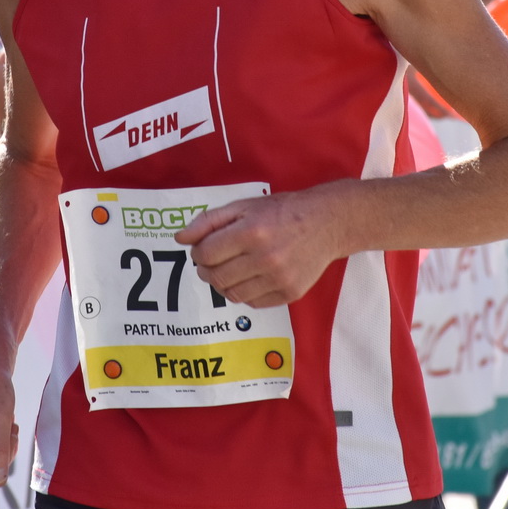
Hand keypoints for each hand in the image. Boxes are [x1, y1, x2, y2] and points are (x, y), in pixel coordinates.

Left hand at [176, 190, 341, 308]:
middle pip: (216, 277)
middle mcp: (266, 258)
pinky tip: (250, 277)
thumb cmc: (282, 211)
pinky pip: (253, 302)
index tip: (203, 248)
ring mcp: (279, 279)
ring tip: (230, 269)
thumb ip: (209, 221)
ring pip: (232, 294)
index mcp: (251, 232)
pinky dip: (244, 292)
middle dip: (206, 270)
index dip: (197, 252)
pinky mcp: (290, 293)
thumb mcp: (244, 206)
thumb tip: (180, 238)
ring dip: (222, 283)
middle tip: (212, 261)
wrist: (327, 223)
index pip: (206, 254)